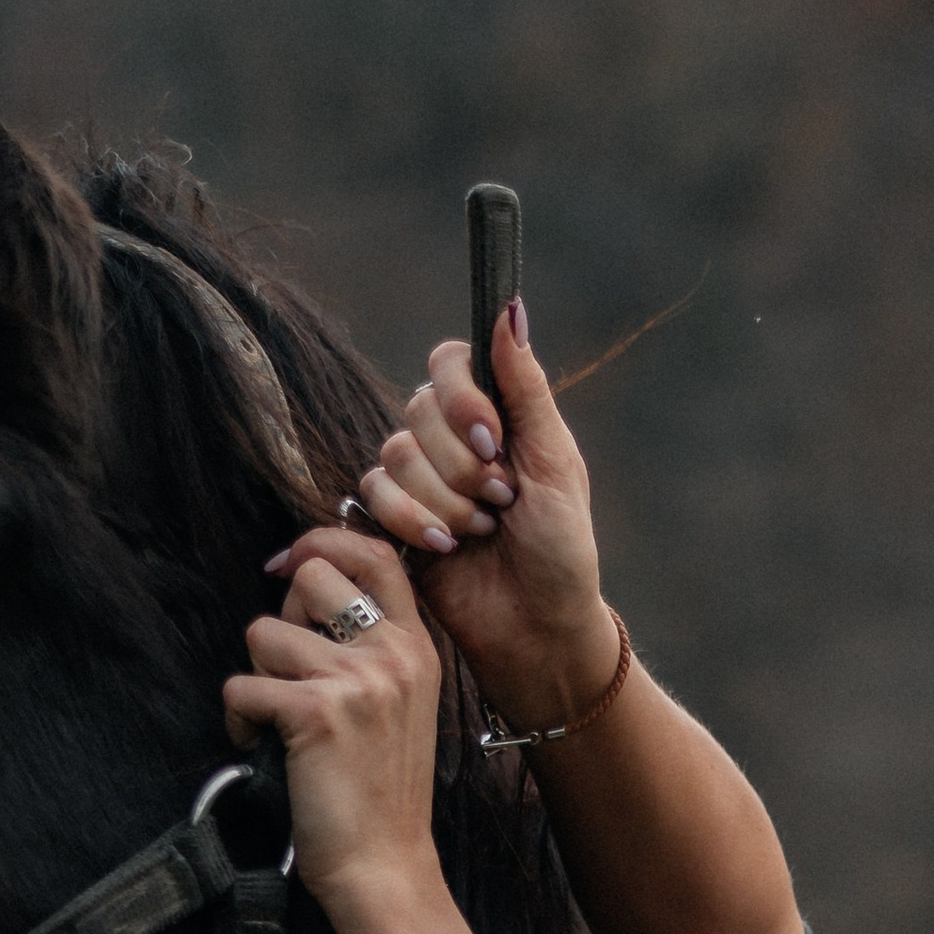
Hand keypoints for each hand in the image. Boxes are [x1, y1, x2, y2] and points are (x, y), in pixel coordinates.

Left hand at [222, 531, 451, 933]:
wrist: (385, 866)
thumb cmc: (380, 793)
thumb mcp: (398, 706)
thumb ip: (370, 648)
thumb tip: (305, 589)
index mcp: (416, 648)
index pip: (375, 553)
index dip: (321, 541)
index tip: (286, 565)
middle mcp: (394, 654)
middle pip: (310, 575)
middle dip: (281, 617)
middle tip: (289, 673)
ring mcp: (358, 680)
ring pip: (263, 631)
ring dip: (257, 675)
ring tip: (280, 721)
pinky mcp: (315, 713)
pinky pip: (241, 685)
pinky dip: (239, 720)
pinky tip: (266, 747)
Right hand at [349, 304, 619, 729]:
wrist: (538, 626)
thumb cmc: (561, 548)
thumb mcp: (555, 463)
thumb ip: (526, 387)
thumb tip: (510, 307)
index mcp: (492, 415)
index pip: (446, 361)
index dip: (461, 397)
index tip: (493, 438)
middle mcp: (448, 441)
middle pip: (418, 412)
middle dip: (464, 467)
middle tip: (502, 501)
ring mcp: (418, 481)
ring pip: (394, 456)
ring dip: (445, 501)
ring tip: (482, 531)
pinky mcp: (393, 522)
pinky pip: (372, 497)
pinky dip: (413, 522)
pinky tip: (447, 548)